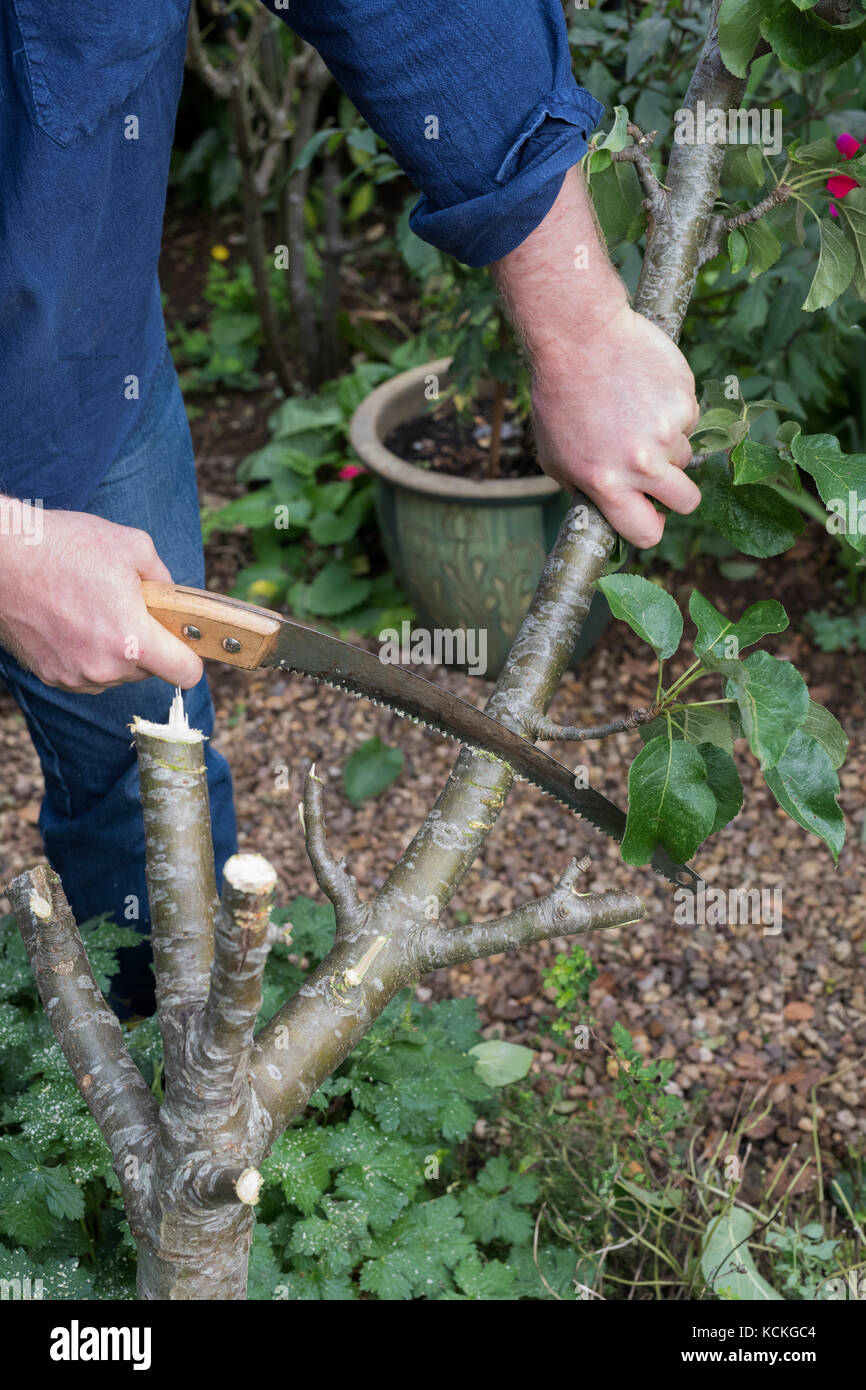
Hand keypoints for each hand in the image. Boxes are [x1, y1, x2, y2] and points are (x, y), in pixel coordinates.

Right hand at [0, 505, 203, 693]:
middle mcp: (105, 669)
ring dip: (115, 650)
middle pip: (149, 670)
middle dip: (146, 642)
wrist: (1, 558)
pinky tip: (72, 622)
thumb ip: (165, 579)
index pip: (185, 673)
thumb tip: (173, 599)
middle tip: (124, 606)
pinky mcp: (51, 676)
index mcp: (133, 641)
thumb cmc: (64, 547)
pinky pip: (87, 673)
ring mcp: (75, 677)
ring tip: (93, 609)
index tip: (182, 641)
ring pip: (116, 673)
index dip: (190, 656)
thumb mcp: (134, 546)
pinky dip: (87, 654)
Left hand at [491, 167, 700, 548]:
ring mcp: (668, 430)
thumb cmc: (558, 399)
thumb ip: (585, 488)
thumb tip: (608, 510)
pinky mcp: (685, 399)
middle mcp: (641, 463)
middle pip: (686, 502)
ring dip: (668, 445)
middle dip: (676, 495)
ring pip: (687, 455)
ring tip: (635, 416)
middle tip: (659, 475)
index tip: (648, 516)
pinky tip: (645, 391)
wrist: (579, 337)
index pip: (646, 533)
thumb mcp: (555, 456)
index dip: (650, 527)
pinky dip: (672, 410)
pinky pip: (689, 418)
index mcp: (607, 483)